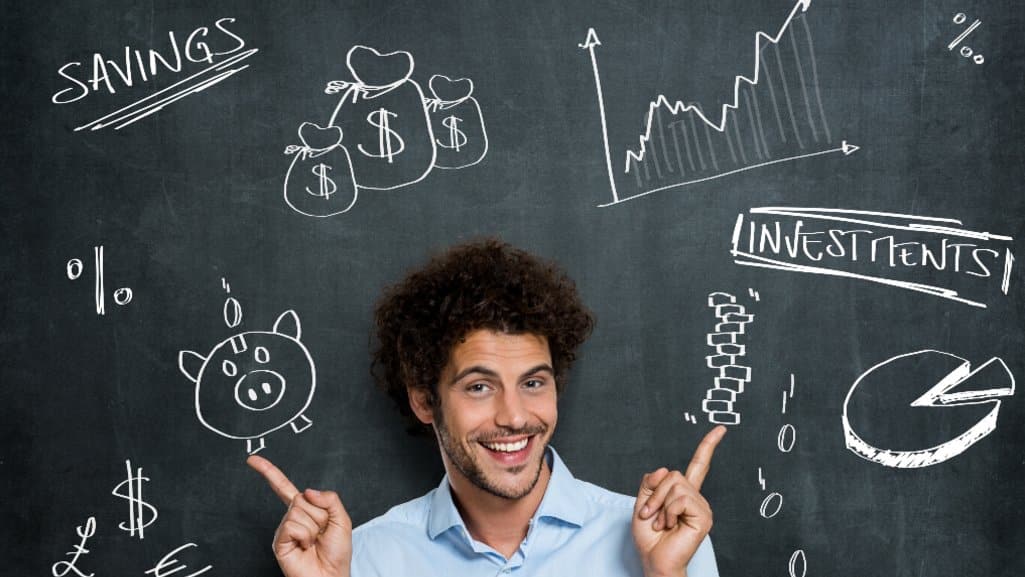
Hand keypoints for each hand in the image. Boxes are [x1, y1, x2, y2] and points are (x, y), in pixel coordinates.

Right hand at [247, 455, 352, 576]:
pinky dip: (304, 535)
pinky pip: (291, 525)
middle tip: (321, 533)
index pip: (284, 487)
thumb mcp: (342, 519)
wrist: (330, 575)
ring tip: (313, 542)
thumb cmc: (337, 552)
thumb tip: (307, 491)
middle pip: (301, 499)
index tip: (252, 460)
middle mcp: (292, 517)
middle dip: (318, 515)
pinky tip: (305, 546)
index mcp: (305, 509)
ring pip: (297, 511)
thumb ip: (329, 498)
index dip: (269, 473)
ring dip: (312, 527)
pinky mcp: (279, 541)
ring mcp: (284, 529)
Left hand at [632, 426, 726, 576]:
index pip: (698, 465)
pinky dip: (668, 511)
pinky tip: (670, 525)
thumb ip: (651, 482)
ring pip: (675, 485)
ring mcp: (702, 506)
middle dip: (655, 494)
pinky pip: (681, 499)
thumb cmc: (650, 537)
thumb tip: (665, 470)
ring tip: (662, 522)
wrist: (654, 560)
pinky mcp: (704, 516)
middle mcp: (696, 498)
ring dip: (660, 504)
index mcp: (684, 493)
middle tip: (652, 515)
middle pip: (673, 474)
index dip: (708, 446)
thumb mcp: (643, 503)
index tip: (720, 429)